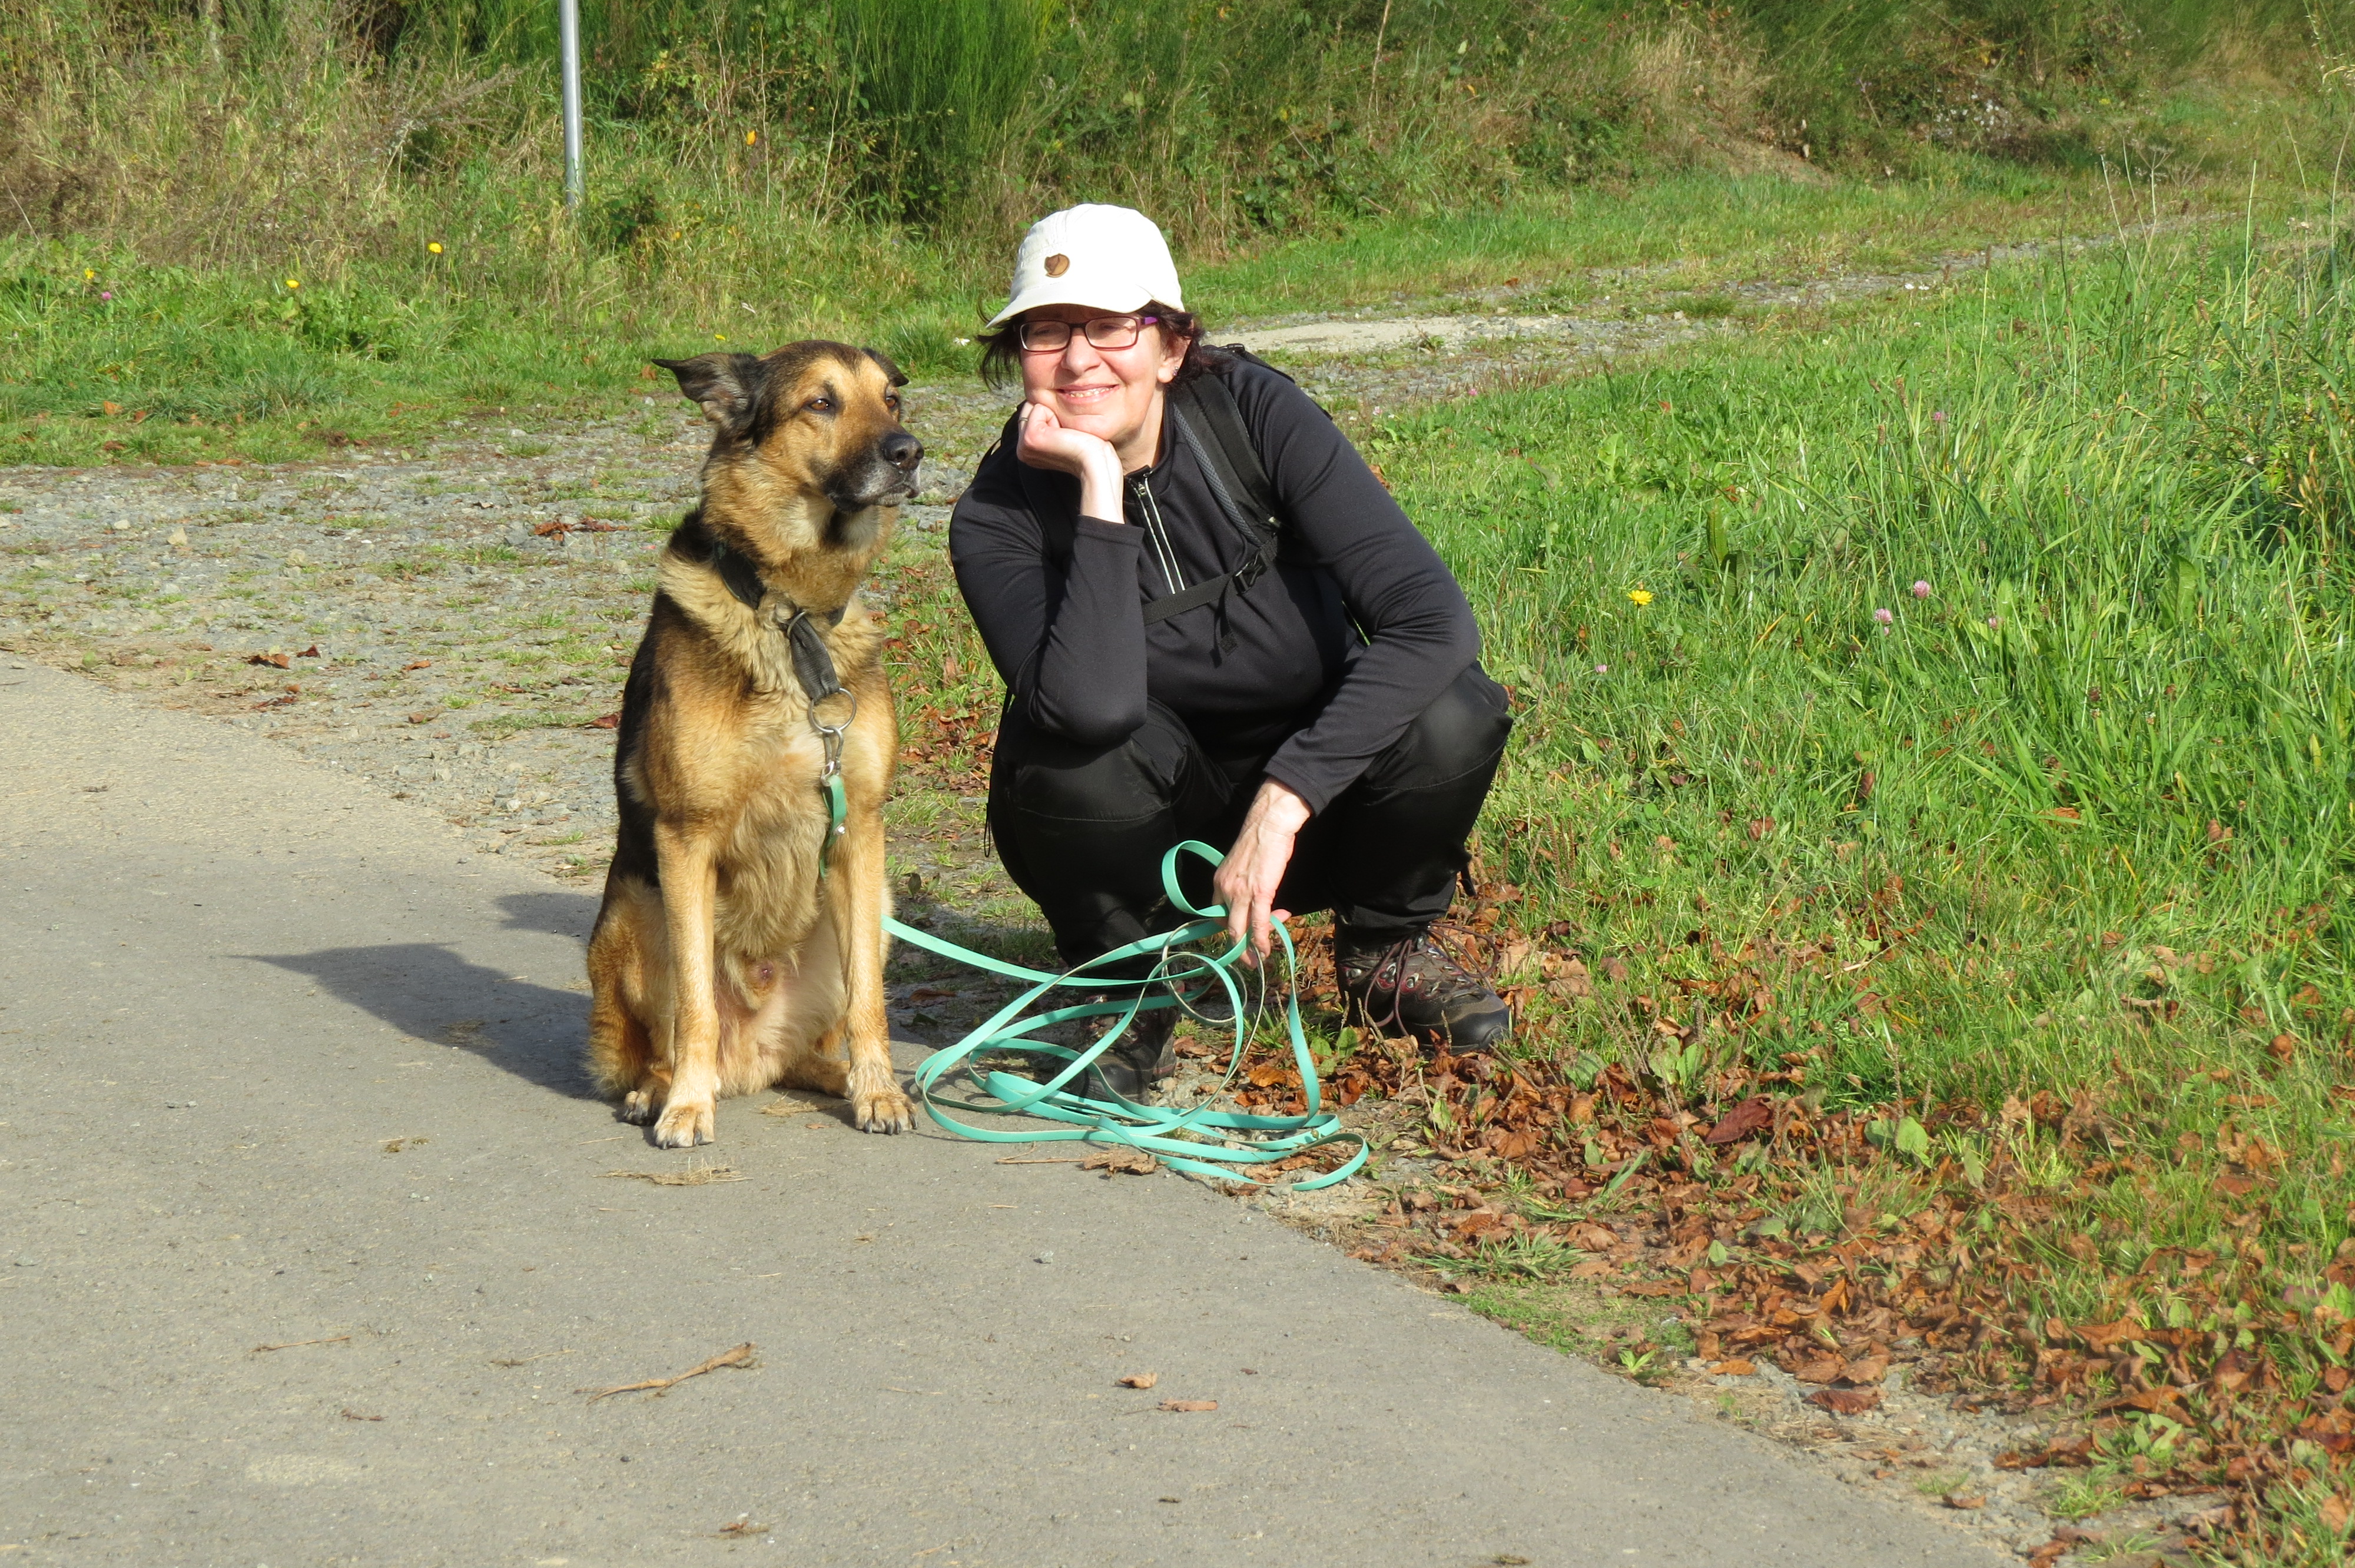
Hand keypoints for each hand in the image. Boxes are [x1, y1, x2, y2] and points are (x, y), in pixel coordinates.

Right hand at [1016, 400, 1122, 520]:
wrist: (1095, 462)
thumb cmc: (1087, 448)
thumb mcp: (1063, 432)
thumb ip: (1050, 421)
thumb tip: (1049, 405)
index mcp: (1028, 451)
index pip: (1032, 412)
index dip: (1053, 415)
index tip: (1065, 435)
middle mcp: (1022, 450)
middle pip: (1029, 407)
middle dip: (1051, 412)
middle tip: (1066, 435)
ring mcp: (1024, 446)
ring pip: (1033, 406)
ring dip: (1053, 414)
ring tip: (1065, 435)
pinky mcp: (1030, 439)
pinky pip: (1038, 408)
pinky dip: (1054, 414)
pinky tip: (1063, 433)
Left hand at [1215, 780, 1311, 965]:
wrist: (1270, 824)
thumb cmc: (1262, 842)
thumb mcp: (1245, 867)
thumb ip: (1246, 886)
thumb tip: (1259, 902)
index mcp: (1219, 882)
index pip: (1219, 914)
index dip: (1233, 928)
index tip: (1247, 933)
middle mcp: (1224, 889)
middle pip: (1226, 927)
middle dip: (1236, 947)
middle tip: (1247, 959)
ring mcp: (1240, 893)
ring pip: (1240, 930)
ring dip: (1249, 950)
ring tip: (1258, 959)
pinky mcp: (1260, 893)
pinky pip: (1258, 924)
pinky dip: (1261, 941)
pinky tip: (1265, 950)